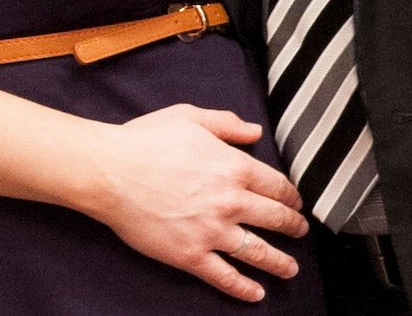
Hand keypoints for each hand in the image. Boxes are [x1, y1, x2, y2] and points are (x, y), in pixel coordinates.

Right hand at [81, 104, 306, 302]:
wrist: (110, 172)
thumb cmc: (146, 142)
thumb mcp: (191, 117)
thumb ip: (227, 124)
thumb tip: (255, 132)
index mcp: (234, 167)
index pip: (276, 186)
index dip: (291, 196)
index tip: (296, 202)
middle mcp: (229, 201)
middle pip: (274, 218)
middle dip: (293, 227)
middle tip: (301, 231)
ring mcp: (210, 231)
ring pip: (256, 251)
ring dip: (279, 262)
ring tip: (291, 269)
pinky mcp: (189, 254)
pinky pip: (223, 275)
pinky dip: (242, 287)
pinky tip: (256, 293)